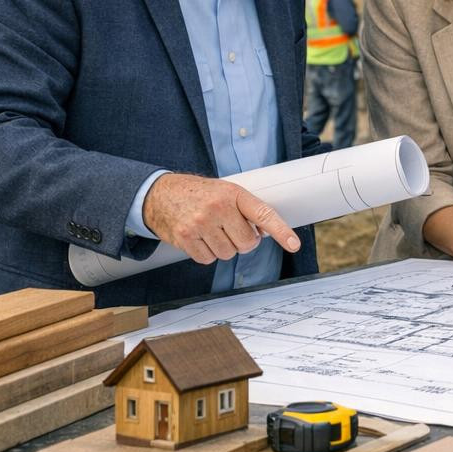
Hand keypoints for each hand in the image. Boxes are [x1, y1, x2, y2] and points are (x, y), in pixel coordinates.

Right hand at [142, 173, 300, 264]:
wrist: (159, 194)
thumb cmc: (197, 193)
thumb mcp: (224, 192)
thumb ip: (245, 209)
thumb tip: (265, 232)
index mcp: (232, 194)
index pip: (263, 214)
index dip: (281, 231)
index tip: (294, 244)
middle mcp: (218, 208)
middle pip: (247, 243)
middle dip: (242, 241)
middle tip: (230, 230)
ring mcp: (200, 224)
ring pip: (228, 254)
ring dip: (224, 248)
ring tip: (212, 231)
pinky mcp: (186, 238)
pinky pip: (208, 259)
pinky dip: (207, 253)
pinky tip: (200, 238)